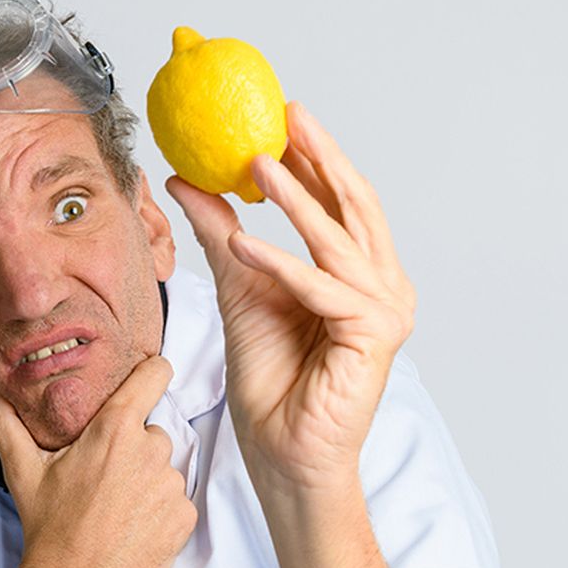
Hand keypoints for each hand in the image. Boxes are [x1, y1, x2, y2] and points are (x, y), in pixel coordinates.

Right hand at [0, 354, 196, 567]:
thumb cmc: (49, 529)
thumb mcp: (23, 471)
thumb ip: (6, 424)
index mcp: (115, 430)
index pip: (154, 376)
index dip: (152, 373)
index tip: (148, 377)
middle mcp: (150, 452)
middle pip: (151, 433)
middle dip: (132, 449)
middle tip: (104, 478)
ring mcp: (171, 486)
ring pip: (164, 470)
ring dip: (146, 483)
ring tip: (115, 509)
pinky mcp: (184, 518)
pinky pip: (176, 503)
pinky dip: (160, 513)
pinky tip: (131, 529)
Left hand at [165, 100, 416, 496]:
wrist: (284, 453)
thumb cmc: (271, 380)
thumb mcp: (238, 286)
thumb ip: (220, 231)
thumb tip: (183, 179)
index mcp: (362, 271)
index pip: (341, 201)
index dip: (315, 156)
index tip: (283, 115)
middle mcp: (383, 285)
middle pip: (354, 207)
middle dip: (321, 157)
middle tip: (288, 117)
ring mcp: (384, 310)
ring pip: (337, 241)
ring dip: (296, 200)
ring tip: (256, 163)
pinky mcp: (372, 337)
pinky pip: (321, 288)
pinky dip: (282, 264)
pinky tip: (244, 242)